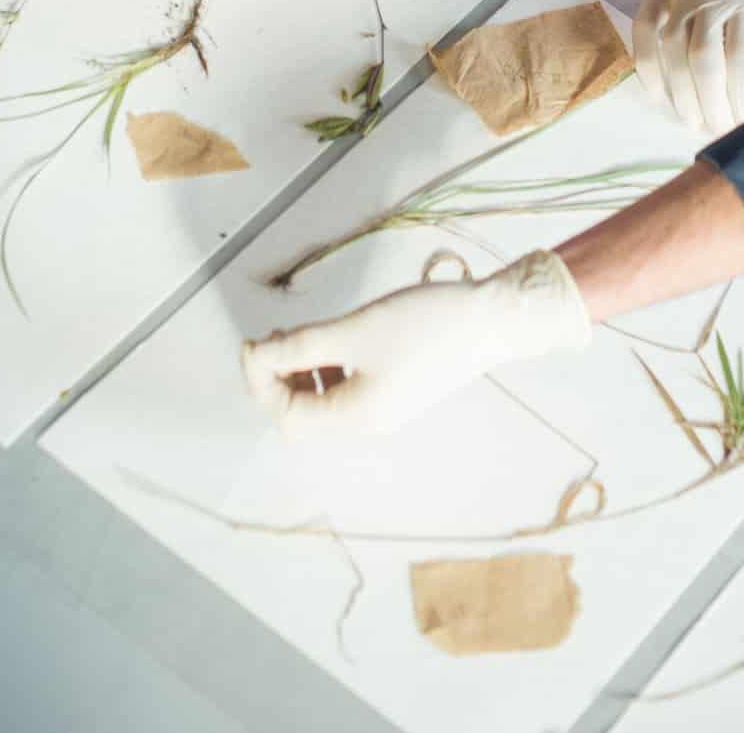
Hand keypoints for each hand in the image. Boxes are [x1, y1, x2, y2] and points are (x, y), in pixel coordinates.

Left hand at [242, 250, 590, 437]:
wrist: (491, 319)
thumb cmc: (423, 324)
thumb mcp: (354, 331)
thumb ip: (300, 346)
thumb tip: (255, 356)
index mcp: (356, 417)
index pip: (287, 415)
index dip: (260, 380)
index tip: (252, 342)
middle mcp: (367, 423)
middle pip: (301, 417)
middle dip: (277, 379)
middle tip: (272, 338)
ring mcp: (383, 410)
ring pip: (321, 404)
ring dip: (300, 373)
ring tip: (298, 336)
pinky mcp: (395, 392)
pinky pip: (345, 391)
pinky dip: (327, 369)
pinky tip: (331, 342)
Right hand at [634, 0, 743, 136]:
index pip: (740, 60)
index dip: (740, 99)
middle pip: (702, 63)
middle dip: (710, 105)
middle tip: (717, 133)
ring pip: (670, 55)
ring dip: (680, 96)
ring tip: (693, 122)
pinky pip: (642, 41)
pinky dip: (649, 74)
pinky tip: (660, 99)